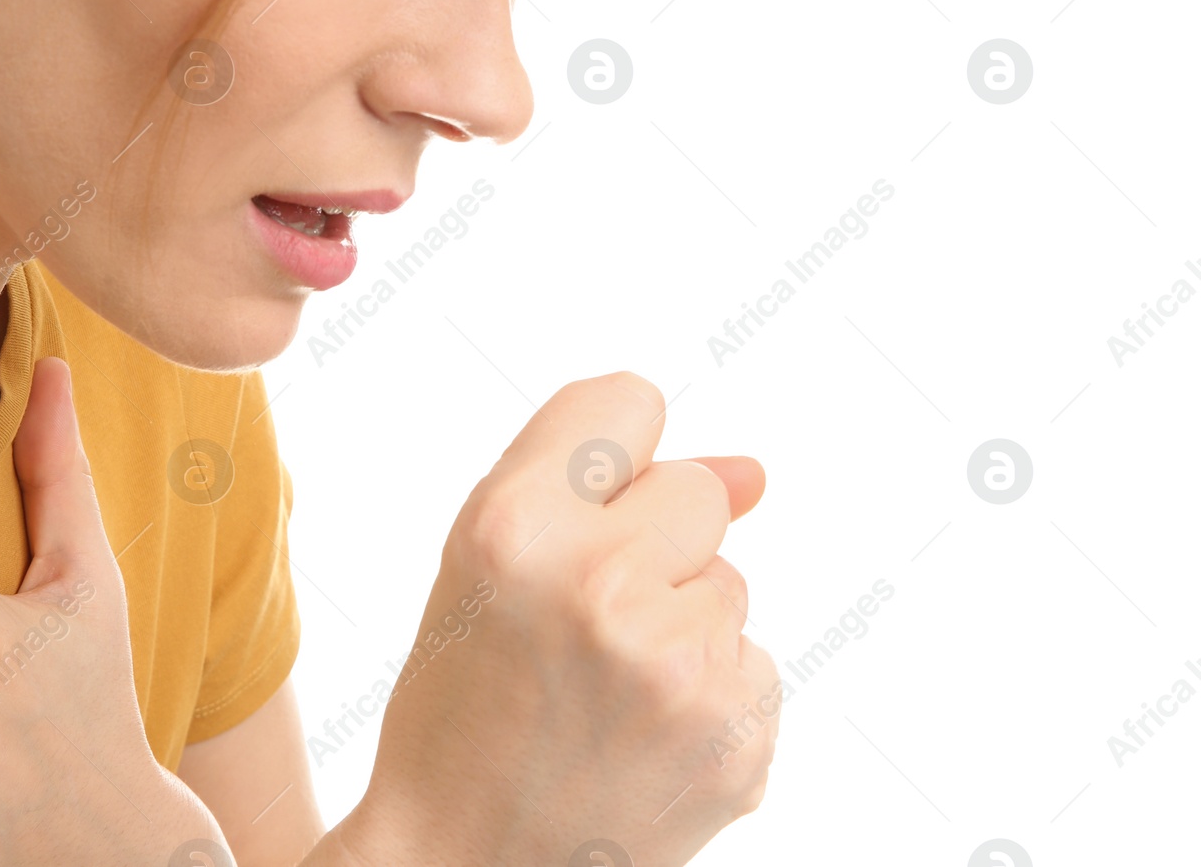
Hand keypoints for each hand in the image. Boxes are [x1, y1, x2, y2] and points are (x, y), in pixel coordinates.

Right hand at [337, 373, 777, 866]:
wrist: (466, 865)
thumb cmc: (464, 701)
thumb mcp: (482, 563)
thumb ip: (597, 480)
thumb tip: (756, 474)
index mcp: (515, 527)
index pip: (627, 400)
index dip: (609, 460)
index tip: (579, 515)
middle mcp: (602, 585)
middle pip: (698, 491)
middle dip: (652, 541)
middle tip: (584, 621)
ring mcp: (681, 669)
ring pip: (729, 582)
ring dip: (680, 620)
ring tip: (605, 690)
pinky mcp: (739, 739)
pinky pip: (753, 660)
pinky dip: (708, 689)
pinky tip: (643, 735)